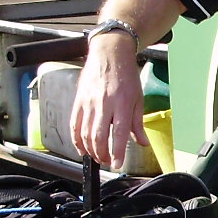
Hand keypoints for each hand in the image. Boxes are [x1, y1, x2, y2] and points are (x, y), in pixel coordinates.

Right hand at [70, 33, 145, 167]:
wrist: (109, 53)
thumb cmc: (126, 74)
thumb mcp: (138, 98)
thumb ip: (138, 123)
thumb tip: (142, 143)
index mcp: (122, 103)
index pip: (118, 133)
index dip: (116, 152)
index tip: (116, 164)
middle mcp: (104, 103)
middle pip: (99, 136)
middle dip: (102, 154)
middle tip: (107, 161)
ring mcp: (89, 102)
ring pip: (85, 133)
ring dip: (90, 150)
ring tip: (97, 156)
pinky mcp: (78, 100)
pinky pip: (74, 124)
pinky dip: (76, 139)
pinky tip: (82, 147)